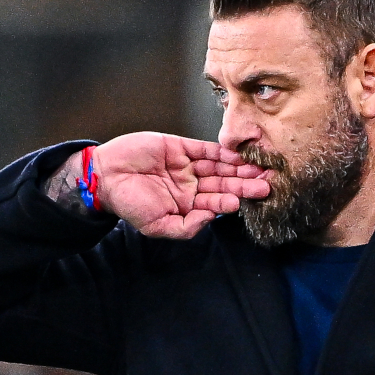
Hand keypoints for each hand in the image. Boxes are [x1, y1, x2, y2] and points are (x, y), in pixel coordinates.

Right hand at [92, 132, 268, 238]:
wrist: (106, 176)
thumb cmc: (128, 203)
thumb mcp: (157, 226)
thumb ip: (185, 227)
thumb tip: (211, 218)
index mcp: (187, 205)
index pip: (218, 201)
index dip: (237, 199)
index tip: (256, 198)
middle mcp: (191, 186)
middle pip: (225, 183)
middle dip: (246, 183)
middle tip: (268, 181)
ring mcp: (187, 166)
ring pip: (220, 166)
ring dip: (239, 166)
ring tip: (260, 166)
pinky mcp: (180, 147)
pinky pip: (205, 149)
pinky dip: (222, 151)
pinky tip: (239, 152)